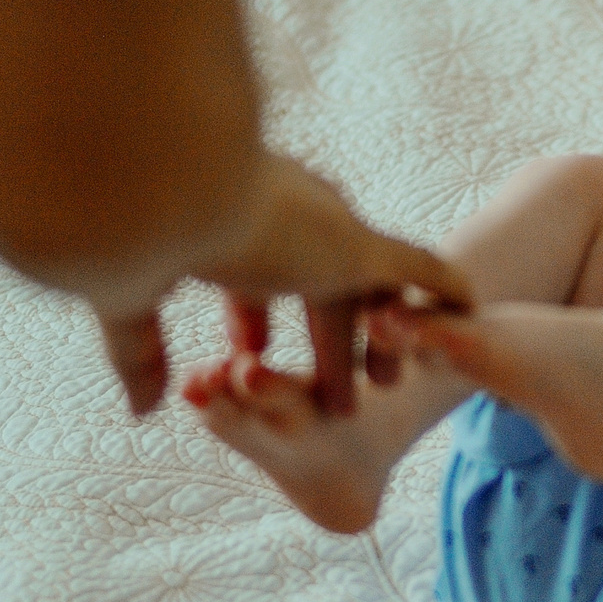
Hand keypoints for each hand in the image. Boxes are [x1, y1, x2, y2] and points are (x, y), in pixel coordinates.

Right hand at [98, 154, 469, 416]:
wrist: (160, 191)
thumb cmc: (131, 237)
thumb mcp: (131, 299)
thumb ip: (137, 352)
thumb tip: (141, 410)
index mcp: (229, 225)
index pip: (252, 278)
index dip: (251, 321)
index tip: (246, 361)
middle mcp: (282, 217)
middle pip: (316, 287)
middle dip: (328, 341)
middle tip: (339, 395)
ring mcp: (322, 226)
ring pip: (368, 289)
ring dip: (380, 336)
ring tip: (390, 385)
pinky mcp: (357, 244)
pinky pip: (418, 269)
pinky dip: (442, 288)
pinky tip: (471, 307)